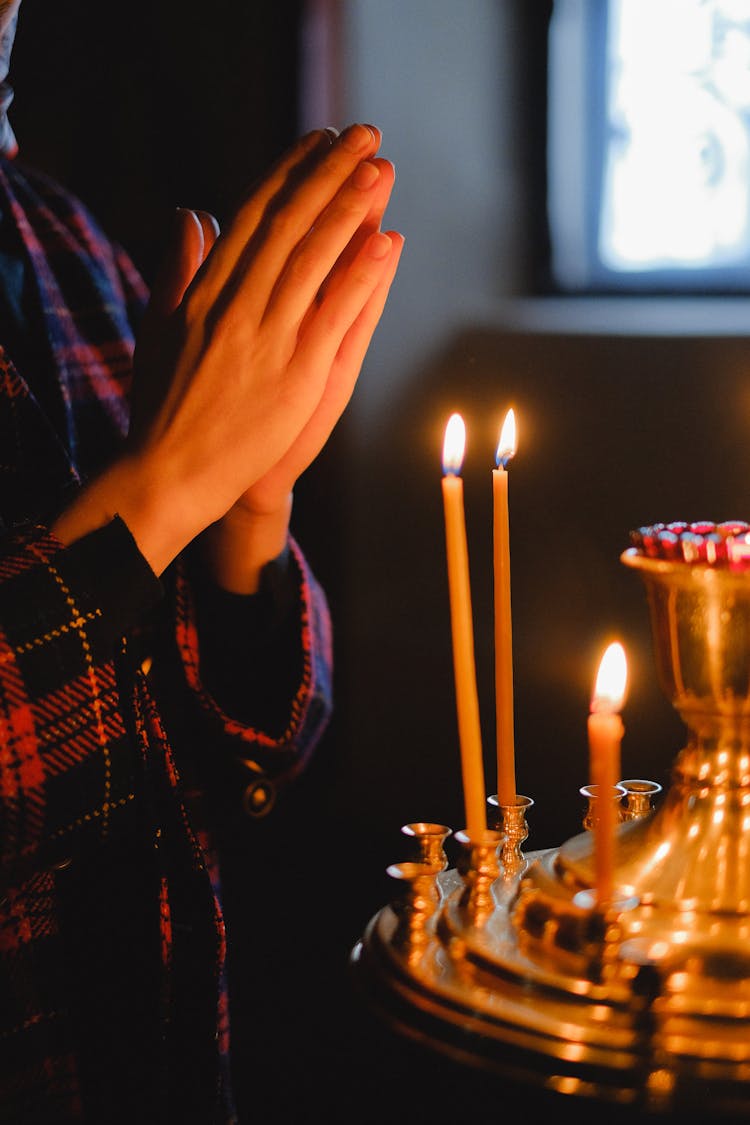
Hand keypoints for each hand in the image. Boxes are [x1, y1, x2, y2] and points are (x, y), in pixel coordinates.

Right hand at [54, 124, 402, 578]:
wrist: (167, 474)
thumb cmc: (163, 406)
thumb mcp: (158, 327)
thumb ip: (177, 268)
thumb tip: (190, 212)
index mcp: (205, 291)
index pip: (254, 216)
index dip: (289, 173)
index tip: (318, 140)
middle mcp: (237, 305)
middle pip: (289, 224)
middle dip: (328, 174)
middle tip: (364, 133)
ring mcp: (268, 339)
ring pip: (313, 259)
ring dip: (349, 208)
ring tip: (381, 167)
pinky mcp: (296, 376)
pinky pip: (334, 315)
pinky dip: (361, 276)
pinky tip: (388, 239)